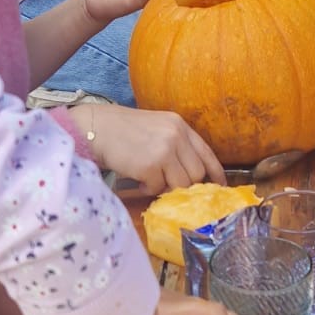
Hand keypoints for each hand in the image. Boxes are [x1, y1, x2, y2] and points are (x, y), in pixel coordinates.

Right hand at [84, 104, 224, 193]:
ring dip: (164, 187)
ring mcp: (164, 150)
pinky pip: (157, 188)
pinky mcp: (150, 165)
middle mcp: (176, 136)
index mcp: (179, 125)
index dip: (215, 173)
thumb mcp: (156, 128)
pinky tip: (137, 179)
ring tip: (148, 179)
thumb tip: (191, 177)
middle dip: (184, 184)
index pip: (207, 153)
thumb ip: (176, 146)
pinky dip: (147, 188)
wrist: (95, 128)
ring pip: (180, 184)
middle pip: (196, 173)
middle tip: (166, 183)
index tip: (219, 186)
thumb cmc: (122, 131)